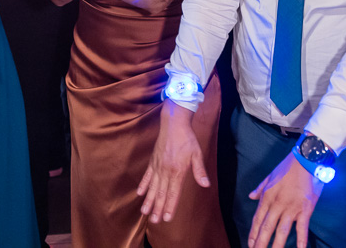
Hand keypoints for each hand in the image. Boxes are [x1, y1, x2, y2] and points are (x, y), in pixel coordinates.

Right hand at [137, 101, 207, 223]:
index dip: (170, 206)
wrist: (173, 124)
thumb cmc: (187, 139)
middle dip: (157, 208)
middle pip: (160, 193)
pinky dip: (143, 185)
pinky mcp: (153, 161)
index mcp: (177, 171)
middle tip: (154, 221)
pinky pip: (147, 176)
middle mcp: (165, 171)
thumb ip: (199, 171)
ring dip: (148, 200)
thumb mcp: (197, 154)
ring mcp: (157, 166)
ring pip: (152, 187)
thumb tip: (205, 184)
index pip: (173, 193)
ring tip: (145, 212)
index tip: (166, 218)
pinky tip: (139, 193)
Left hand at [247, 153, 322, 247]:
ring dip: (276, 246)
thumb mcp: (270, 176)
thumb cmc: (288, 166)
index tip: (250, 245)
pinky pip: (302, 228)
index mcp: (267, 196)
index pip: (257, 219)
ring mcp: (291, 208)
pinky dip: (301, 241)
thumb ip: (260, 188)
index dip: (253, 234)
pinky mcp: (305, 209)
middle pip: (266, 228)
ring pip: (281, 231)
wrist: (306, 159)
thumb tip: (250, 196)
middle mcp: (277, 204)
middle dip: (260, 243)